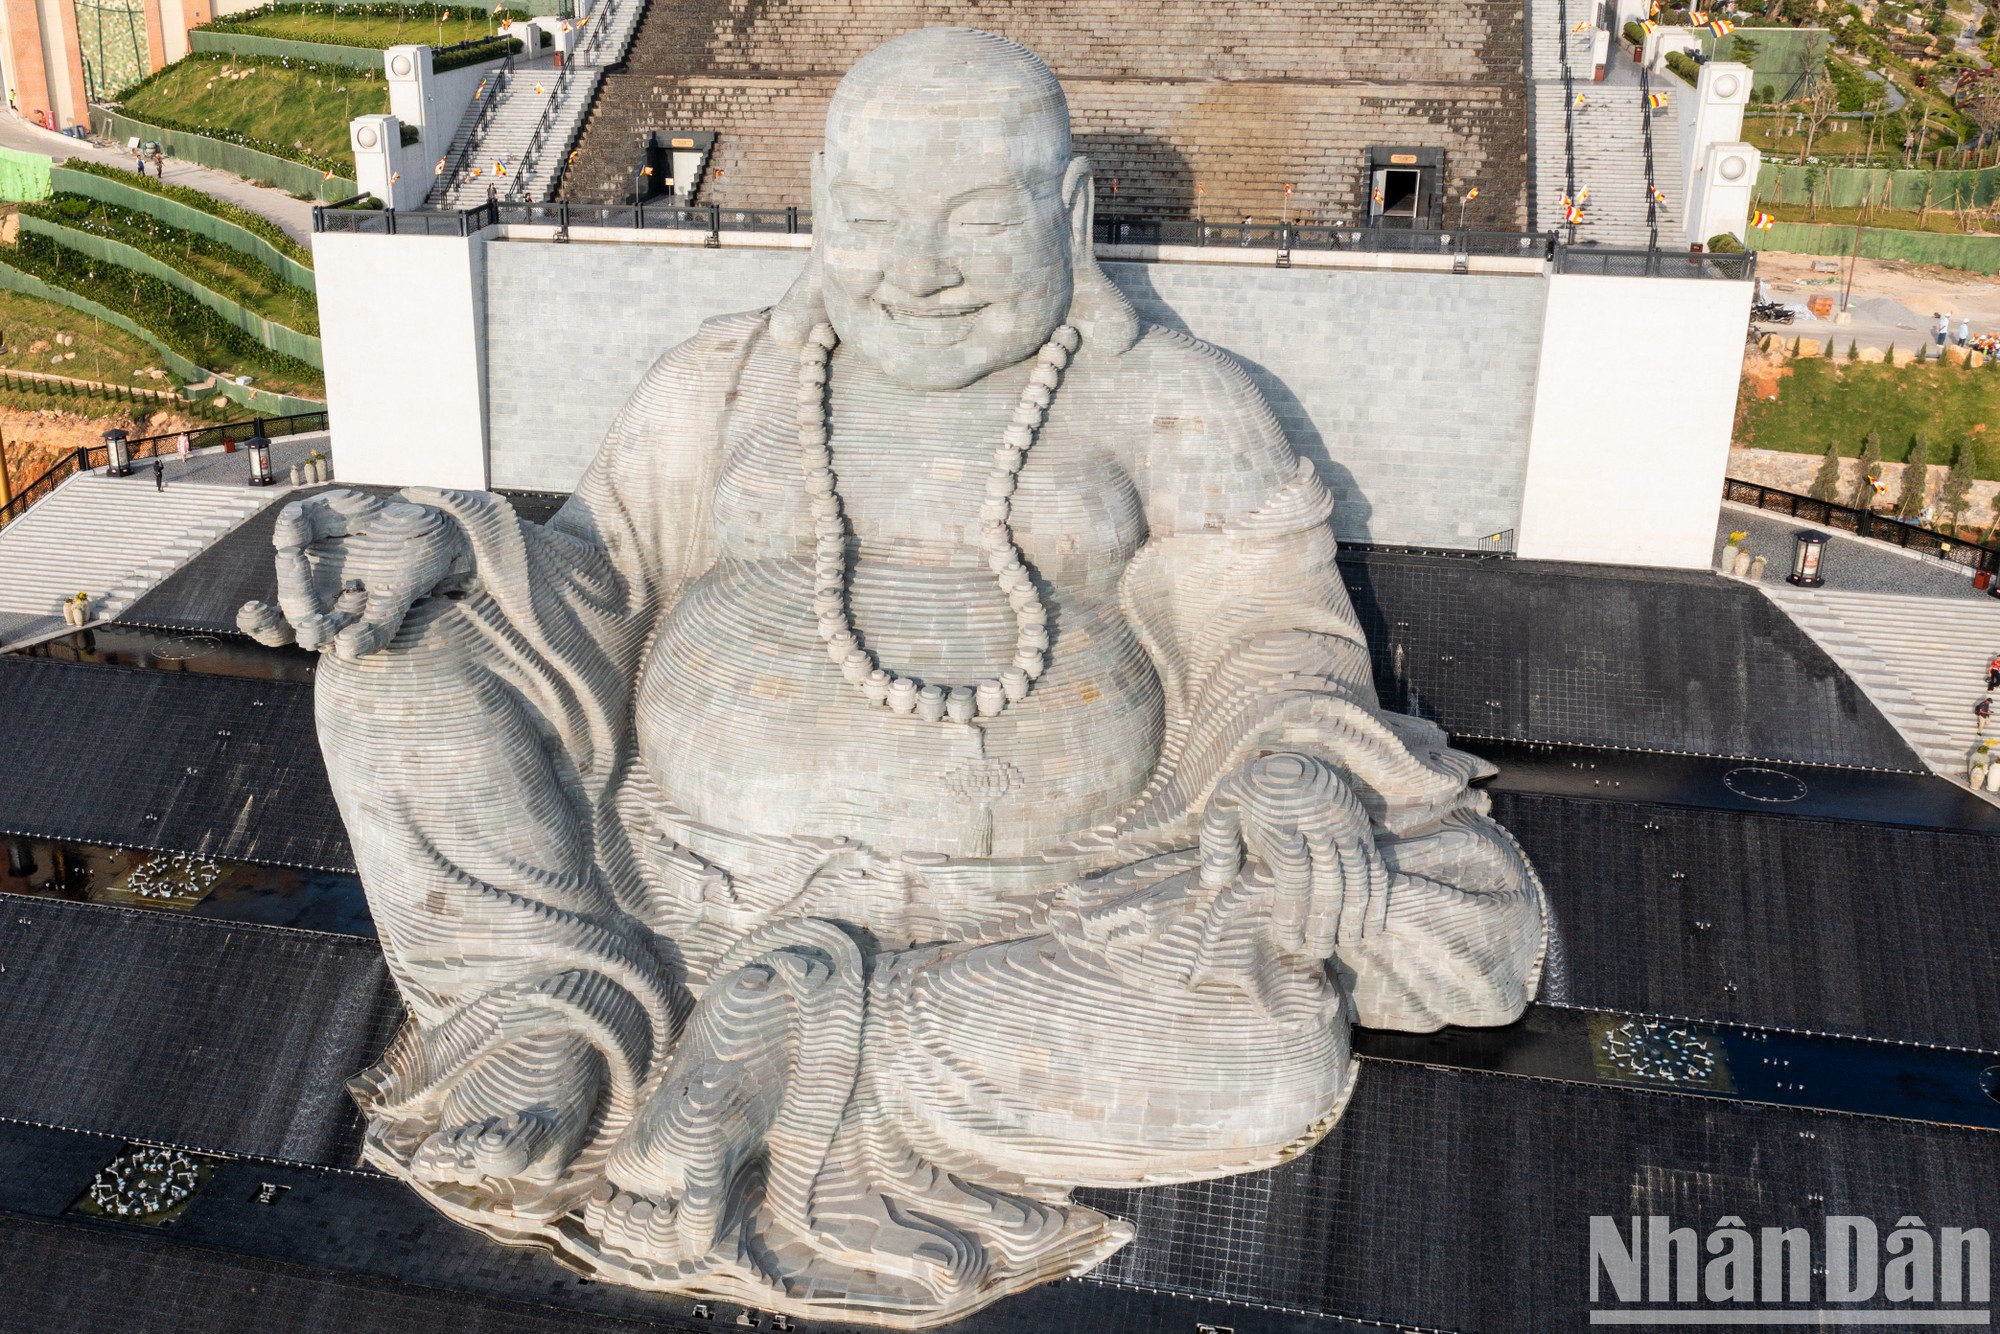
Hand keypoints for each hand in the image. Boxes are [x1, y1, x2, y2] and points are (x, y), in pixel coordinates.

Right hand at [237, 489, 470, 657]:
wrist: (421, 518)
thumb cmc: (369, 517)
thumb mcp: (332, 507)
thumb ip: (303, 517)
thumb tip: (282, 537)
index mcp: (306, 589)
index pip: (273, 622)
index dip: (258, 624)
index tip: (252, 608)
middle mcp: (329, 606)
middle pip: (299, 621)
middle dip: (295, 600)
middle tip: (292, 560)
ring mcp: (361, 610)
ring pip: (334, 638)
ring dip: (321, 633)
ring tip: (313, 627)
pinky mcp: (393, 605)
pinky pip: (377, 632)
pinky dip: (362, 640)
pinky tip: (348, 641)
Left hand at [1197, 752, 1386, 959]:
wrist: (1290, 755)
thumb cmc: (1252, 790)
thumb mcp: (1223, 805)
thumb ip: (1215, 842)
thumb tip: (1215, 884)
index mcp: (1283, 818)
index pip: (1294, 872)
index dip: (1294, 910)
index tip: (1289, 941)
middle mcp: (1319, 822)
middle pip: (1327, 880)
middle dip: (1324, 922)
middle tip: (1317, 953)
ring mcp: (1345, 825)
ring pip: (1355, 876)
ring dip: (1353, 915)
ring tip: (1346, 945)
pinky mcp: (1362, 828)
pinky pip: (1374, 866)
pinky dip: (1376, 898)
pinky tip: (1371, 926)